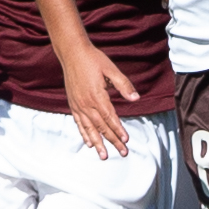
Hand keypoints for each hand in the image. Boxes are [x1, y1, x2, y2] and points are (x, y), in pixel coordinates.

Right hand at [58, 40, 137, 158]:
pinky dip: (84, 134)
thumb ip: (124, 85)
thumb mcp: (111, 69)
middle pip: (101, 126)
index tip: (126, 140)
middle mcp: (86, 103)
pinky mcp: (73, 104)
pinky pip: (79, 123)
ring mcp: (78, 105)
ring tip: (104, 156)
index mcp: (97, 95)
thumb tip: (136, 98)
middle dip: (112, 141)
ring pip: (89, 128)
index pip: (110, 117)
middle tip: (122, 152)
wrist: (72, 53)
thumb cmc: (94, 59)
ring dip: (97, 143)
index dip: (119, 129)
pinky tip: (88, 144)